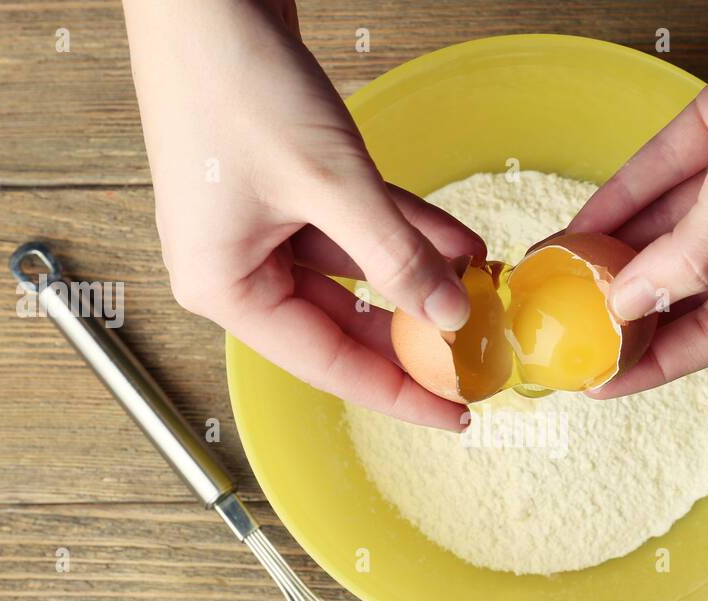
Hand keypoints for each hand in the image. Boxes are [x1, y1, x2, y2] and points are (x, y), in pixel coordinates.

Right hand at [123, 0, 483, 428]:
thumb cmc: (231, 80)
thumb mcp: (331, 185)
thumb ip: (396, 258)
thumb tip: (450, 316)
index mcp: (224, 287)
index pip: (327, 363)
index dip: (397, 392)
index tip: (453, 413)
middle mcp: (235, 265)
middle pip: (341, 323)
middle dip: (414, 331)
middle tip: (476, 357)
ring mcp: (258, 224)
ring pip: (354, 271)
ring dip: (418, 274)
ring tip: (483, 289)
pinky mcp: (280, 185)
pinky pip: (351, 225)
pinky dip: (402, 231)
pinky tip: (459, 242)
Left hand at [569, 0, 707, 396]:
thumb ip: (700, 245)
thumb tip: (634, 306)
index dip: (656, 362)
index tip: (599, 383)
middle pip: (688, 286)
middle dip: (625, 309)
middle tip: (565, 329)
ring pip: (668, 231)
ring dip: (613, 253)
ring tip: (555, 278)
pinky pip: (664, 175)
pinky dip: (622, 199)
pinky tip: (578, 223)